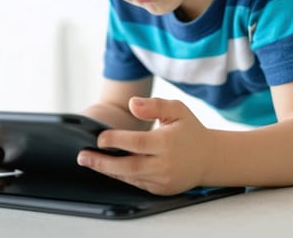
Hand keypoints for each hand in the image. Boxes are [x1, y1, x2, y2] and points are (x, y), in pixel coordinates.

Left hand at [76, 97, 212, 195]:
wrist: (209, 158)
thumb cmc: (190, 130)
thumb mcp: (177, 110)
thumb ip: (154, 105)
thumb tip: (132, 104)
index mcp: (168, 142)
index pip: (136, 143)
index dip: (116, 141)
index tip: (99, 138)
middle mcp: (165, 163)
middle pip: (128, 166)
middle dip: (102, 162)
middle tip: (83, 157)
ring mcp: (163, 179)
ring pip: (130, 177)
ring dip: (107, 170)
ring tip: (89, 162)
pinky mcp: (161, 189)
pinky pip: (136, 184)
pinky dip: (121, 176)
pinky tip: (108, 168)